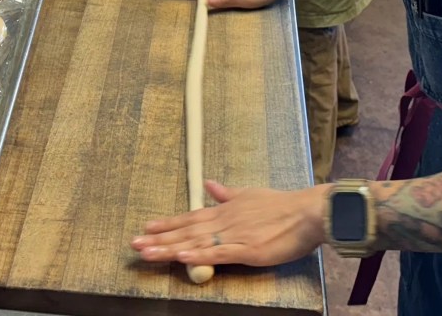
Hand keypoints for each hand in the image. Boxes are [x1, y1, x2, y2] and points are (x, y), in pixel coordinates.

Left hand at [131, 181, 329, 268]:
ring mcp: (234, 236)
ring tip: (147, 253)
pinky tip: (180, 256)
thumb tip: (211, 185)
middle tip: (134, 244)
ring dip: (169, 248)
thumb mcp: (250, 194)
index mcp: (225, 210)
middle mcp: (225, 222)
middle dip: (159, 238)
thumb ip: (227, 193)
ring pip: (195, 243)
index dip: (167, 223)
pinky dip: (197, 255)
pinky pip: (217, 254)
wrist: (307, 211)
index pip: (190, 217)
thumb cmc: (282, 205)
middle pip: (186, 230)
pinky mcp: (248, 250)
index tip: (146, 228)